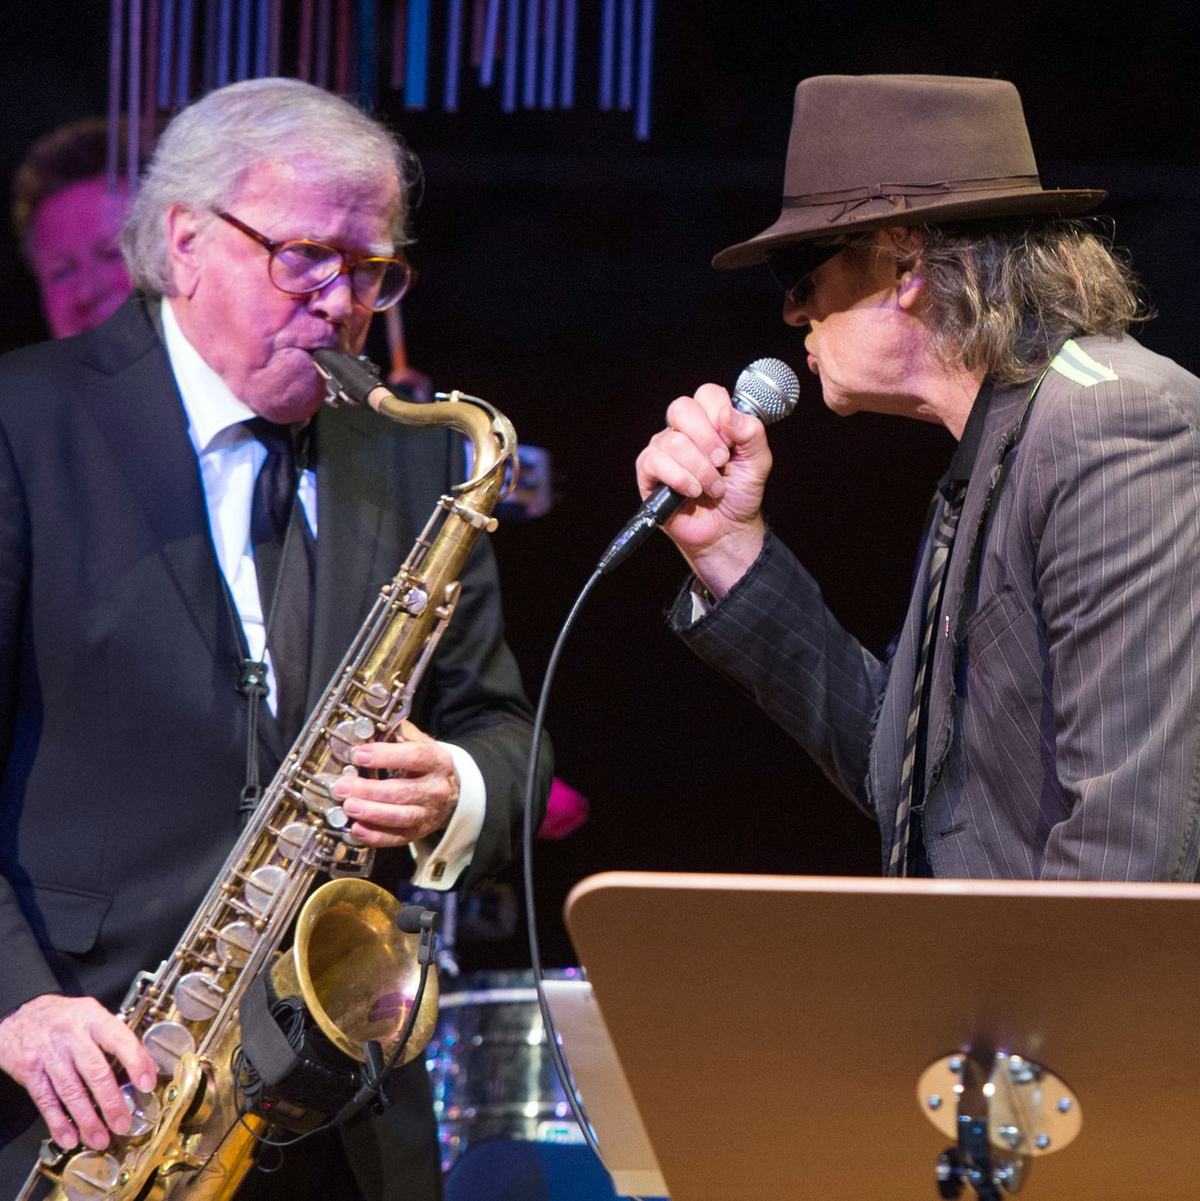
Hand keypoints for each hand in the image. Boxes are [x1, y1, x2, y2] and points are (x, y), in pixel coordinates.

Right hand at [0, 994, 155, 1150]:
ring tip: (101, 1138)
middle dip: (111, 1102)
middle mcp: (72, 1037)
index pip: (120, 1040)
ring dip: (88, 1120)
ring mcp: (50, 1055)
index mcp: (93, 1018)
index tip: (147, 1084)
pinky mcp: (31, 1073)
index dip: (137, 1062)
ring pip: (71, 1091)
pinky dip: (58, 1122)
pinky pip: (46, 1101)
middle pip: (96, 1072)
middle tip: (123, 1123)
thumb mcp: (90, 1013)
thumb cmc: (62, 1015)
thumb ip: (111, 1035)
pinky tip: (70, 1137)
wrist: (20, 1013)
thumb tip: (139, 1063)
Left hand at [333, 720, 459, 846]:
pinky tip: (357, 829)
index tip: (359, 755)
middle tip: (344, 786)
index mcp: (437, 762)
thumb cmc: (429, 766)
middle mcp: (435, 789)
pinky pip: (396, 838)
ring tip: (348, 806)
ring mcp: (428, 813)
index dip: (385, 756)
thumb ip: (400, 734)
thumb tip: (375, 724)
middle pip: (402, 791)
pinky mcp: (418, 832)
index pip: (413, 757)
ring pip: (400, 816)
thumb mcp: (422, 744)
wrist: (452, 793)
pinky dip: (375, 836)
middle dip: (369, 790)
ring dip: (371, 812)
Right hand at [634, 383, 772, 595]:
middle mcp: (683, 430)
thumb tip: (727, 414)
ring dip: (701, 469)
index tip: (732, 440)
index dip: (719, 413)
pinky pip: (656, 462)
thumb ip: (751, 433)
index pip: (707, 394)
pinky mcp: (648, 472)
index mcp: (709, 421)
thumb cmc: (739, 493)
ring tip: (714, 488)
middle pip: (682, 408)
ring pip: (674, 441)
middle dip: (708, 439)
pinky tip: (694, 492)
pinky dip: (681, 479)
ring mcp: (663, 449)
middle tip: (722, 462)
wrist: (728, 530)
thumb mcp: (758, 462)